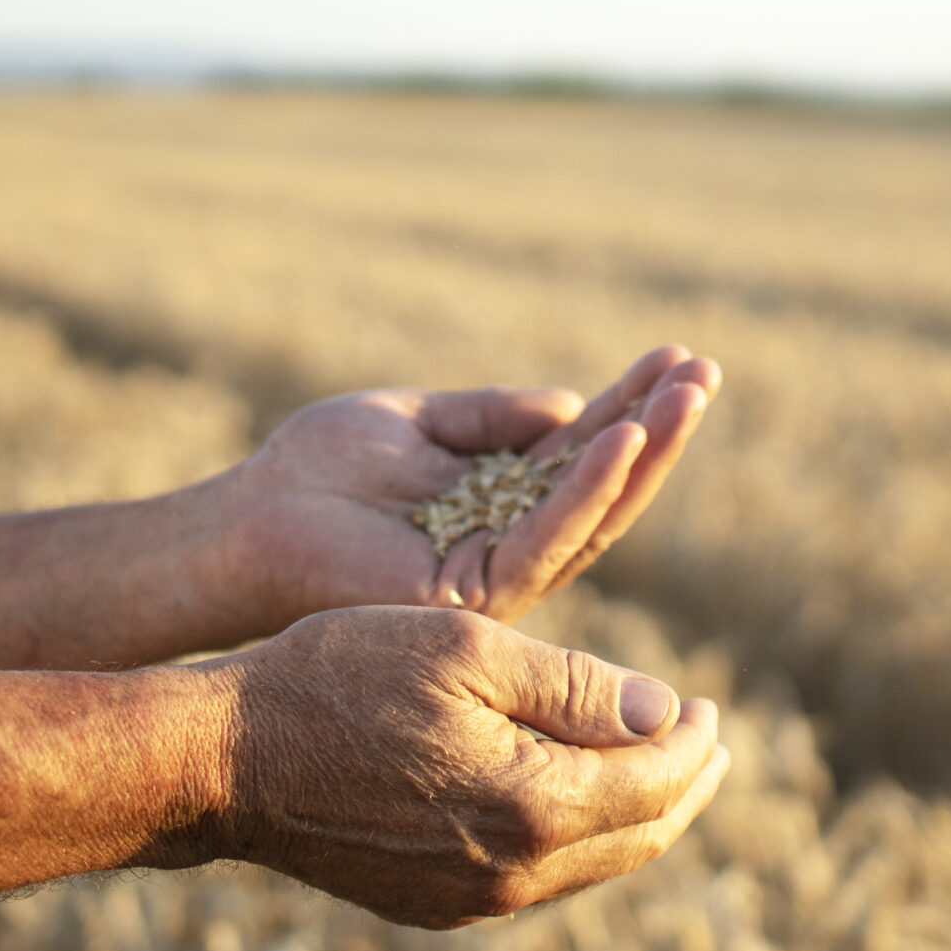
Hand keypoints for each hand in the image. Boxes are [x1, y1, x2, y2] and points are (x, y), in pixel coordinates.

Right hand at [186, 606, 729, 926]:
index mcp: (534, 807)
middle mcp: (513, 875)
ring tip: (656, 768)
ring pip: (592, 866)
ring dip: (635, 815)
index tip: (710, 705)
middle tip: (709, 743)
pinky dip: (576, 838)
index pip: (656, 782)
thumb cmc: (340, 679)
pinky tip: (572, 799)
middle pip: (639, 838)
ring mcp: (471, 902)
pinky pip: (537, 879)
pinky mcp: (434, 906)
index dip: (694, 741)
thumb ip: (577, 687)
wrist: (225, 761)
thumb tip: (668, 715)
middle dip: (684, 787)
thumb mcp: (468, 651)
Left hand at [230, 345, 719, 626]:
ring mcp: (497, 575)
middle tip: (706, 373)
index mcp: (500, 502)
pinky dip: (586, 489)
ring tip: (685, 396)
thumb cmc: (316, 472)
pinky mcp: (474, 593)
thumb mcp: (416, 419)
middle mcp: (510, 543)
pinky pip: (545, 538)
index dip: (632, 406)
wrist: (245, 522)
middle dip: (659, 431)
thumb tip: (573, 405)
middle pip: (605, 489)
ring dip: (643, 454)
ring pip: (592, 516)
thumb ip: (491, 414)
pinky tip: (620, 439)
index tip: (678, 358)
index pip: (583, 453)